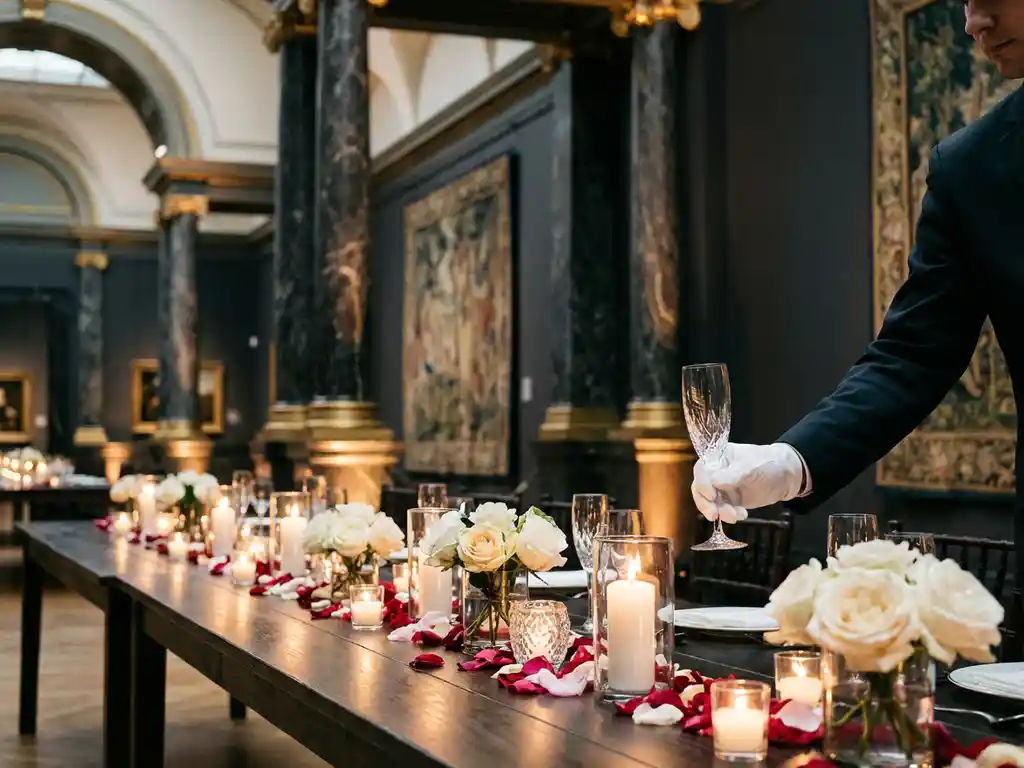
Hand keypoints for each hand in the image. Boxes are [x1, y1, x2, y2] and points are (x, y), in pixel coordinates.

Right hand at [691, 442, 805, 523]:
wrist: (787, 476)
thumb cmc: (768, 463)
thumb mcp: (750, 467)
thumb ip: (730, 475)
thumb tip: (712, 482)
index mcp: (718, 457)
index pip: (702, 469)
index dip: (702, 483)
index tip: (711, 496)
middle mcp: (716, 472)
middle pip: (700, 488)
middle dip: (706, 503)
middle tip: (714, 515)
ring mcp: (722, 488)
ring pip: (710, 503)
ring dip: (720, 512)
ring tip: (736, 516)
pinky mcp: (730, 501)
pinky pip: (722, 510)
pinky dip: (729, 515)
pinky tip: (742, 515)